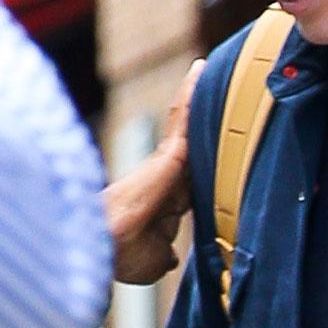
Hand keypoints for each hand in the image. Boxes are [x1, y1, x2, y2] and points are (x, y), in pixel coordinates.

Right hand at [106, 59, 202, 284]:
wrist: (106, 246)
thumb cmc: (122, 256)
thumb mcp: (153, 260)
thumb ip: (164, 253)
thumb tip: (170, 258)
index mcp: (166, 200)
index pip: (192, 176)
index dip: (205, 160)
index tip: (217, 148)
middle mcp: (167, 176)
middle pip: (192, 140)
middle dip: (204, 117)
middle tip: (221, 89)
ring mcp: (167, 161)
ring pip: (187, 122)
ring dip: (198, 96)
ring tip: (212, 67)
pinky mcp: (169, 152)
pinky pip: (185, 116)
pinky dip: (193, 93)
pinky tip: (203, 69)